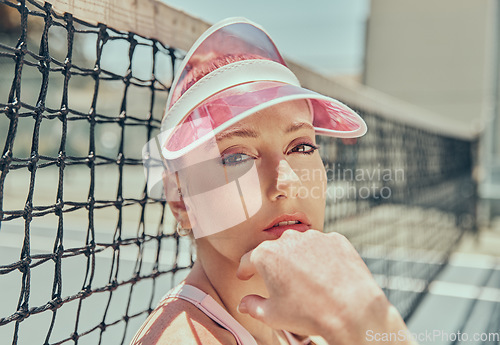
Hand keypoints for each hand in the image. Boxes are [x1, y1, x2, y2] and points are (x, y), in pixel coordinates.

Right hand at [236, 230, 416, 344]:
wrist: (351, 309)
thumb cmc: (309, 312)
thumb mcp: (273, 315)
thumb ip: (253, 306)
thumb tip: (245, 305)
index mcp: (267, 255)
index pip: (249, 260)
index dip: (245, 270)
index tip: (245, 275)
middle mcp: (289, 240)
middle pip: (275, 250)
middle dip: (275, 264)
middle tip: (280, 282)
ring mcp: (314, 237)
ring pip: (300, 246)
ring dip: (299, 259)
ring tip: (307, 281)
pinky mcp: (336, 240)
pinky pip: (324, 246)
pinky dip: (322, 257)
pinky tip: (326, 275)